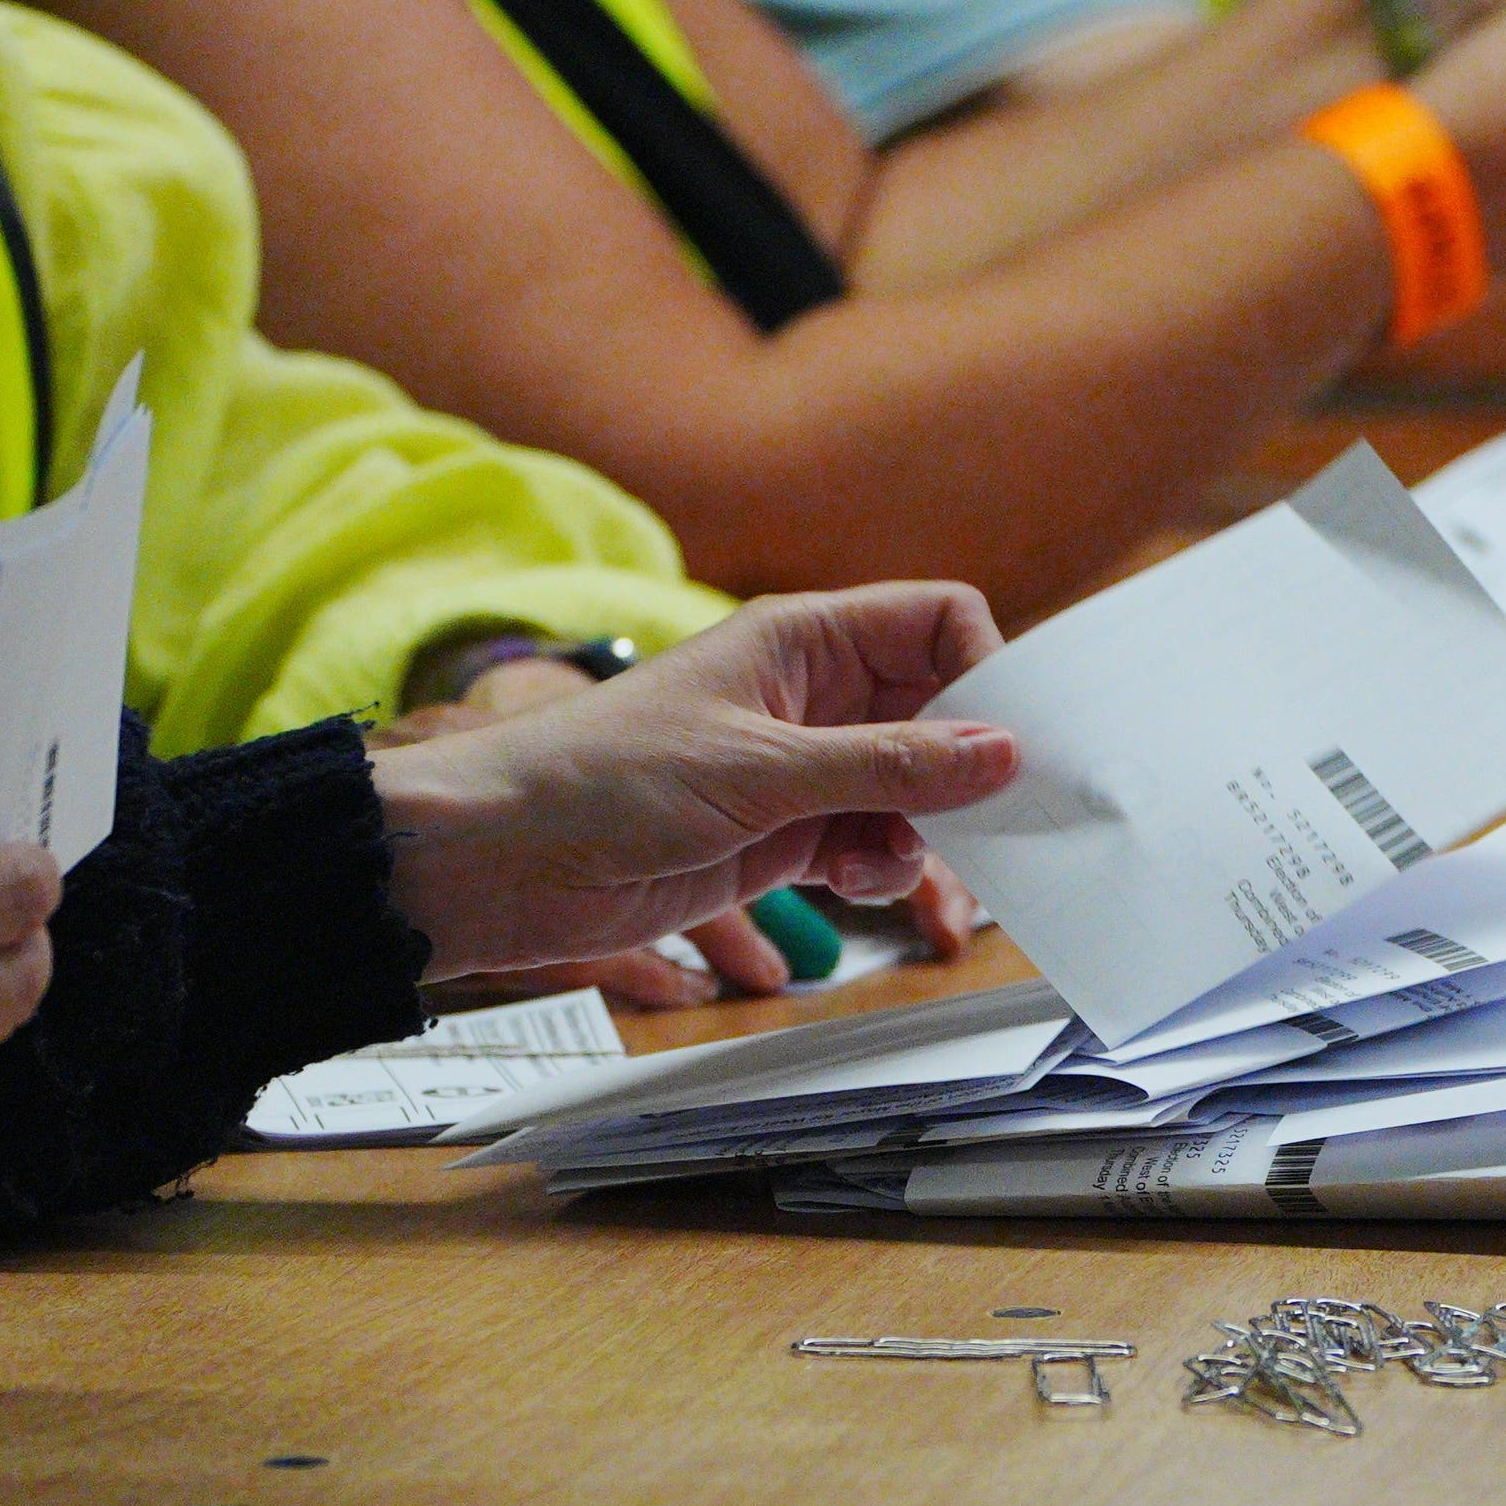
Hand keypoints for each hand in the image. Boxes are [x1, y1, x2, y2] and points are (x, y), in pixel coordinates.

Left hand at [370, 585, 1019, 983]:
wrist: (495, 865)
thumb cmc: (591, 780)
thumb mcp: (758, 770)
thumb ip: (887, 766)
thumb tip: (998, 752)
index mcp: (803, 639)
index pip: (938, 621)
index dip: (986, 672)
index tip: (1010, 740)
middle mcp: (811, 696)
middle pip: (938, 710)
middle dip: (968, 767)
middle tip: (1000, 819)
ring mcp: (799, 768)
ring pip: (912, 788)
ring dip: (925, 830)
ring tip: (897, 862)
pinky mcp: (781, 835)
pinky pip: (871, 842)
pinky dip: (882, 866)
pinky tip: (855, 883)